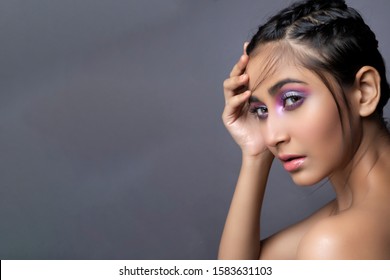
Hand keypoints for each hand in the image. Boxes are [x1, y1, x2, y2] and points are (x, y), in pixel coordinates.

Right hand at [222, 43, 269, 157]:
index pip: (246, 71)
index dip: (246, 58)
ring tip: (245, 78)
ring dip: (236, 80)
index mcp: (249, 90)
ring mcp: (232, 106)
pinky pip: (230, 105)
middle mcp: (239, 95)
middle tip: (245, 57)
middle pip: (235, 75)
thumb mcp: (276, 102)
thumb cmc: (273, 125)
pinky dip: (238, 99)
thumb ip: (276, 88)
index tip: (249, 45)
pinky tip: (247, 95)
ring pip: (228, 87)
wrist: (266, 147)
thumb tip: (291, 67)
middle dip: (239, 66)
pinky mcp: (229, 117)